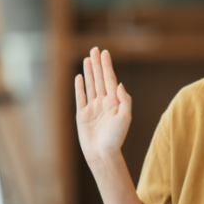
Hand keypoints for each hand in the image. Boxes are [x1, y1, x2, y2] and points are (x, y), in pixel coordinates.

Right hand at [75, 48, 131, 165]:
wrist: (102, 154)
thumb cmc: (115, 138)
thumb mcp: (125, 118)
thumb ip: (124, 100)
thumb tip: (119, 84)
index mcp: (114, 102)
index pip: (109, 79)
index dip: (107, 65)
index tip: (104, 52)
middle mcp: (103, 102)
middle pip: (99, 78)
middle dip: (97, 64)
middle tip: (94, 49)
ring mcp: (92, 108)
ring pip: (90, 85)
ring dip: (88, 72)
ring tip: (87, 59)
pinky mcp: (83, 115)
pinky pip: (80, 97)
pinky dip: (79, 87)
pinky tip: (79, 77)